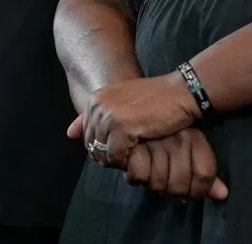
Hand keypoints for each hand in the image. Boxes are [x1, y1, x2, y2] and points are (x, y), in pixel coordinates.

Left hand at [67, 72, 201, 168]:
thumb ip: (96, 117)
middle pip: (93, 145)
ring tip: (138, 149)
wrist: (183, 92)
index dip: (105, 145)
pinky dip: (129, 158)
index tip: (126, 143)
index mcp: (96, 98)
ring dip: (121, 157)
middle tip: (134, 149)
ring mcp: (109, 115)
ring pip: (103, 153)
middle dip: (111, 153)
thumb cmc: (158, 99)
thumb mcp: (123, 104)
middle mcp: (98, 105)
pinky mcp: (122, 127)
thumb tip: (68, 133)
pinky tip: (143, 149)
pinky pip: (117, 156)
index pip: (88, 135)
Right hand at [122, 128, 228, 200]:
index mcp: (195, 137)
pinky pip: (139, 176)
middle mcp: (179, 137)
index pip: (205, 174)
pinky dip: (136, 175)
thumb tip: (222, 195)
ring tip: (150, 169)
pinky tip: (135, 163)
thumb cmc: (161, 136)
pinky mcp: (135, 143)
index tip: (187, 191)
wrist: (133, 111)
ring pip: (159, 184)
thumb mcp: (187, 152)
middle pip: (180, 186)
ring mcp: (157, 139)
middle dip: (170, 190)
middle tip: (164, 179)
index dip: (196, 191)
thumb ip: (202, 176)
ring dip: (152, 183)